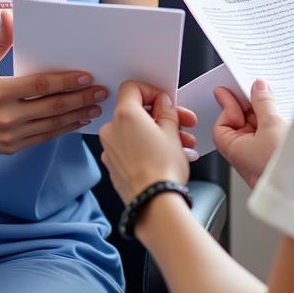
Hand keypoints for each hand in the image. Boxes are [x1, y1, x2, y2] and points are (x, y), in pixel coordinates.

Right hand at [0, 10, 108, 155]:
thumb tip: (9, 16)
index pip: (40, 85)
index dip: (65, 81)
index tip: (86, 76)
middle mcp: (7, 115)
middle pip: (52, 106)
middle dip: (80, 98)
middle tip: (102, 91)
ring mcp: (11, 134)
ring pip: (52, 125)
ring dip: (76, 115)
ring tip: (96, 107)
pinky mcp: (12, 147)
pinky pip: (44, 137)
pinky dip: (63, 129)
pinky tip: (77, 121)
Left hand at [99, 81, 197, 202]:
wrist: (154, 204)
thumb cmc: (162, 170)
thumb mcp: (172, 132)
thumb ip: (167, 112)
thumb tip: (163, 105)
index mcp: (125, 115)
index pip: (132, 87)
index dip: (151, 92)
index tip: (165, 102)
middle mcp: (111, 129)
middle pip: (136, 112)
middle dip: (162, 116)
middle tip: (183, 122)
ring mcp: (110, 149)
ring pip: (136, 131)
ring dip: (159, 133)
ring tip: (183, 144)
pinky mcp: (114, 165)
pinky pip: (131, 148)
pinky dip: (147, 147)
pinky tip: (168, 155)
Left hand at [213, 78, 287, 188]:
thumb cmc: (282, 165)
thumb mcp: (271, 124)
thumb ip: (263, 102)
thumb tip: (258, 88)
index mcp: (235, 151)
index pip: (223, 125)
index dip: (226, 106)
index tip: (226, 89)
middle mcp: (246, 157)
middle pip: (241, 125)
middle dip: (247, 106)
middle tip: (252, 86)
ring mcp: (263, 158)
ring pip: (258, 130)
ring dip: (263, 113)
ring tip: (271, 96)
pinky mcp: (278, 158)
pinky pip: (272, 136)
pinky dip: (274, 123)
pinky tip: (282, 112)